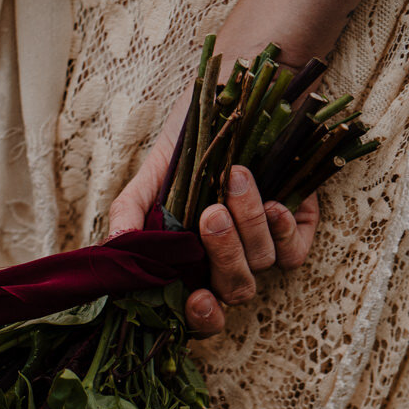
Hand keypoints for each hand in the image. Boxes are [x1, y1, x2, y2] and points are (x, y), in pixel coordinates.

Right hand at [108, 128, 319, 336]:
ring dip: (248, 224)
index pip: (198, 311)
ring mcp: (263, 244)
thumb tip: (112, 246)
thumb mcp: (152, 172)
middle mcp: (228, 259)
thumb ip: (130, 210)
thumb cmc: (190, 137)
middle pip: (233, 290)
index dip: (201, 318)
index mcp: (191, 261)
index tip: (195, 300)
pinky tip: (271, 201)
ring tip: (234, 177)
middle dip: (224, 256)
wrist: (236, 91)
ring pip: (261, 262)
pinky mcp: (296, 226)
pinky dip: (282, 229)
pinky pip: (294, 250)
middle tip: (210, 214)